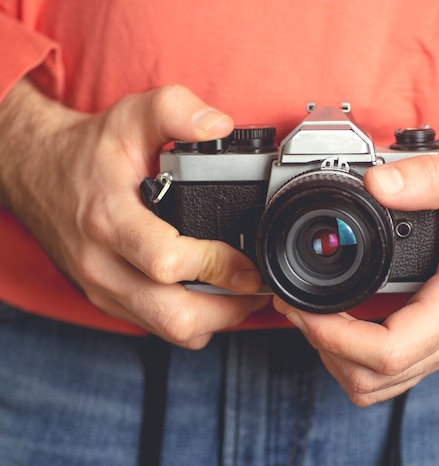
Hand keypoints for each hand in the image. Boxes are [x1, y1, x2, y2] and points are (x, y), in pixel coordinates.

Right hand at [0, 80, 267, 347]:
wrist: (37, 173)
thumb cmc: (88, 151)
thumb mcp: (131, 116)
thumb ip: (176, 110)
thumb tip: (221, 126)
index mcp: (110, 219)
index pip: (166, 261)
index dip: (217, 266)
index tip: (249, 262)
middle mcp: (103, 264)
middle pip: (173, 315)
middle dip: (227, 308)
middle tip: (255, 287)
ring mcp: (104, 288)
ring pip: (169, 330)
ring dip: (215, 319)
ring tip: (242, 294)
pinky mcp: (108, 300)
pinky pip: (157, 328)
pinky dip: (193, 322)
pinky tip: (212, 296)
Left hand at [275, 151, 438, 404]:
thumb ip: (430, 177)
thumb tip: (376, 183)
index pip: (388, 352)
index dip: (333, 338)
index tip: (303, 307)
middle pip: (375, 379)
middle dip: (323, 348)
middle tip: (297, 307)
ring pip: (381, 385)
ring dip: (337, 358)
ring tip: (313, 317)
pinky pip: (394, 371)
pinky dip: (357, 357)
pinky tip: (343, 323)